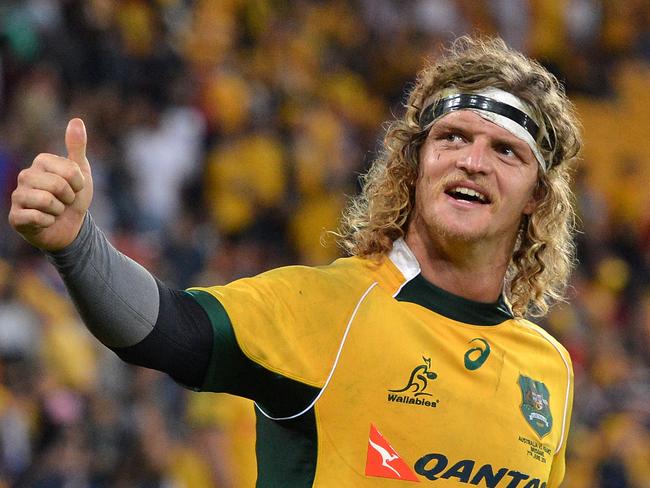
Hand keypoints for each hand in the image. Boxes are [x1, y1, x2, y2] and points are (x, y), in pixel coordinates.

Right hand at [8, 118, 93, 250]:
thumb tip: (76, 120)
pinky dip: (48, 222)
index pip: (68, 170)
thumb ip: (77, 147)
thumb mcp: (81, 172)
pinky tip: (46, 222)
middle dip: (69, 198)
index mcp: (41, 162)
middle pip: (58, 185)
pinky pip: (37, 218)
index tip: (75, 188)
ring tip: (55, 211)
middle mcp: (25, 176)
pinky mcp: (15, 217)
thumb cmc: (74, 198)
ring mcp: (18, 196)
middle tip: (65, 201)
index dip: (78, 184)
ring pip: (46, 201)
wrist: (71, 228)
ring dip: (59, 211)